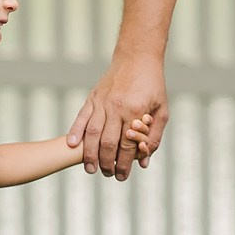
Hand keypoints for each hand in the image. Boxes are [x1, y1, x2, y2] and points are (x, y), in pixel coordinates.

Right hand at [69, 55, 167, 179]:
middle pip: (108, 143)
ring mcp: (102, 102)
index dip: (124, 164)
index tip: (122, 176)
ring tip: (90, 169)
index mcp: (135, 112)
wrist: (137, 58)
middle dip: (107, 163)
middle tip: (108, 175)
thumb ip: (154, 137)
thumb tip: (143, 162)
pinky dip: (76, 132)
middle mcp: (116, 107)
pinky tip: (72, 146)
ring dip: (90, 154)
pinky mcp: (93, 97)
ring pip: (93, 133)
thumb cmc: (153, 86)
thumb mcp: (161, 111)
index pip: (127, 145)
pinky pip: (82, 117)